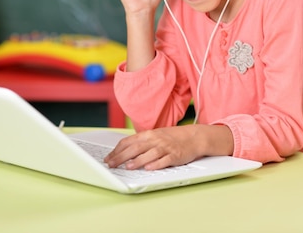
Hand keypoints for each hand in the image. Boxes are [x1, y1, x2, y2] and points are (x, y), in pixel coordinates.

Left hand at [104, 125, 233, 169]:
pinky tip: (149, 168)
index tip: (108, 158)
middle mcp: (155, 140)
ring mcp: (165, 147)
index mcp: (148, 134)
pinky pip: (164, 160)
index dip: (117, 150)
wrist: (194, 136)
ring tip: (128, 167)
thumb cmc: (173, 137)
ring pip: (149, 154)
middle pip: (135, 148)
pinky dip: (156, 164)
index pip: (128, 142)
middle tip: (111, 164)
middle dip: (121, 157)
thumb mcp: (155, 136)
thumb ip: (141, 142)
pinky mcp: (175, 155)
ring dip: (137, 161)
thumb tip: (124, 151)